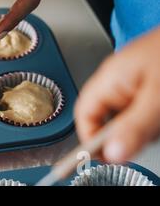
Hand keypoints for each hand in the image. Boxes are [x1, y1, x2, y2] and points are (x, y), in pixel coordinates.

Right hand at [75, 27, 159, 162]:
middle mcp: (117, 78)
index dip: (92, 139)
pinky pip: (145, 107)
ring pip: (130, 115)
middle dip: (128, 131)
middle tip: (150, 132)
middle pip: (108, 117)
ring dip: (148, 124)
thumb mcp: (157, 98)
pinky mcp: (150, 81)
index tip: (110, 158)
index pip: (84, 114)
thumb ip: (134, 127)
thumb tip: (111, 155)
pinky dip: (155, 115)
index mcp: (109, 78)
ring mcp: (135, 79)